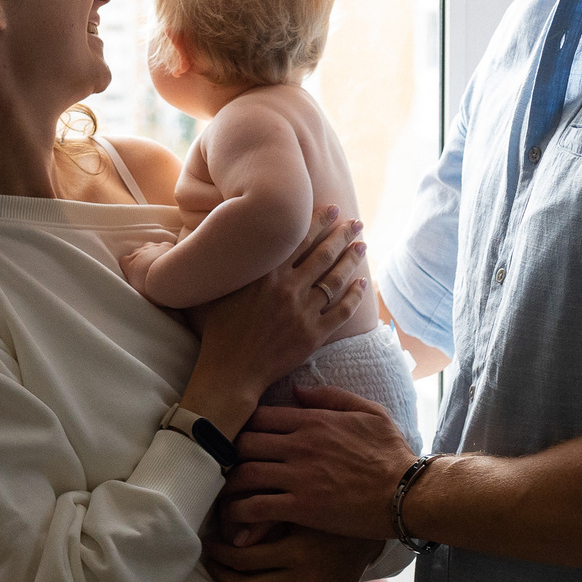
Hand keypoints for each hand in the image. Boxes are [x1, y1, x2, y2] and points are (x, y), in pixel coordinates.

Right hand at [119, 240, 172, 294]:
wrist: (167, 277)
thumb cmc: (150, 288)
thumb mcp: (137, 291)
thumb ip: (134, 286)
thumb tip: (136, 291)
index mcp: (128, 263)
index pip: (124, 262)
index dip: (130, 267)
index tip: (135, 275)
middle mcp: (138, 252)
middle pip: (137, 253)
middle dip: (141, 260)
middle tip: (148, 273)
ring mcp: (152, 247)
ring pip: (150, 248)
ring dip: (153, 254)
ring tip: (159, 266)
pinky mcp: (165, 246)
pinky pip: (164, 246)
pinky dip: (166, 252)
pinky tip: (170, 261)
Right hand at [178, 209, 367, 430]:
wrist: (230, 372)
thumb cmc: (219, 331)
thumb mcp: (220, 289)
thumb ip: (234, 263)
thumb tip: (234, 237)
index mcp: (266, 274)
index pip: (298, 239)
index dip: (318, 222)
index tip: (332, 208)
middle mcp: (288, 288)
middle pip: (323, 254)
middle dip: (342, 234)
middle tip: (356, 222)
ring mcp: (303, 312)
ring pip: (335, 279)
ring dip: (351, 260)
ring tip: (362, 245)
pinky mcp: (314, 335)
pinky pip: (341, 311)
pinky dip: (354, 296)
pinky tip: (362, 284)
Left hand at [203, 527, 376, 581]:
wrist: (369, 527)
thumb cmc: (326, 515)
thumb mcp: (297, 510)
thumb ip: (265, 522)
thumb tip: (232, 539)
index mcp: (296, 550)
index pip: (244, 560)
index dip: (221, 555)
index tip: (211, 547)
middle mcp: (307, 578)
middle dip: (226, 579)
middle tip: (215, 568)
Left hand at [225, 384, 417, 539]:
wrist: (407, 492)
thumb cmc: (391, 453)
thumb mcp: (369, 412)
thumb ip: (332, 396)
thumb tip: (296, 390)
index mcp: (312, 420)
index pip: (259, 416)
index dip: (244, 427)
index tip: (240, 441)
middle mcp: (299, 444)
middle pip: (242, 442)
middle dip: (229, 455)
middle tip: (226, 469)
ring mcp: (298, 476)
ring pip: (242, 473)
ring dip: (228, 485)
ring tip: (224, 495)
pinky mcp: (301, 506)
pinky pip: (256, 507)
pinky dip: (240, 513)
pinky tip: (236, 520)